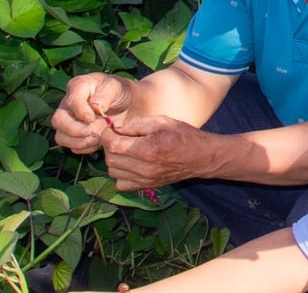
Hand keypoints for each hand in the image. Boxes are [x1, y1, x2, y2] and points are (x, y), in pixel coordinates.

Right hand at [52, 73, 136, 154]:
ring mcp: (69, 121)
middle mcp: (68, 104)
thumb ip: (106, 94)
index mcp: (78, 87)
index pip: (71, 100)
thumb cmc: (119, 92)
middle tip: (92, 132)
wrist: (127, 106)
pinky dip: (83, 147)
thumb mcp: (117, 87)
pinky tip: (97, 143)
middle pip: (58, 120)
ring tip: (96, 140)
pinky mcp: (74, 135)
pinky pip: (71, 146)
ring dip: (77, 141)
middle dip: (73, 129)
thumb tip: (94, 106)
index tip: (91, 118)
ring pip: (61, 136)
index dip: (79, 111)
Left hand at [98, 113, 214, 190]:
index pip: (113, 145)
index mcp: (148, 149)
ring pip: (113, 171)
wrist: (200, 157)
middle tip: (119, 136)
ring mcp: (144, 180)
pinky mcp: (146, 186)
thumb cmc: (183, 135)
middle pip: (110, 158)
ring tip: (125, 149)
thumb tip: (116, 128)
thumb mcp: (162, 121)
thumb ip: (137, 123)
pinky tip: (129, 163)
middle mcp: (144, 168)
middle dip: (110, 145)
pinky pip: (120, 184)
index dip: (107, 135)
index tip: (112, 129)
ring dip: (114, 159)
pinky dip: (120, 173)